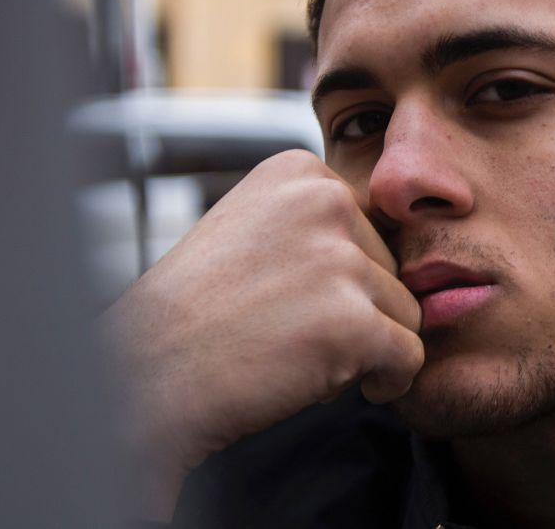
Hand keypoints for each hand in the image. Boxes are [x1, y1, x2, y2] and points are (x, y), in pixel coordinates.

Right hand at [99, 150, 422, 518]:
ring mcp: (340, 260)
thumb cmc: (198, 311)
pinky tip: (331, 384)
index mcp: (301, 170)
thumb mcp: (256, 227)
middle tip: (287, 329)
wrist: (146, 374)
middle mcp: (325, 201)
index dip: (336, 275)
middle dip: (355, 309)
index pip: (370, 228)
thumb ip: (322, 223)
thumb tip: (406, 248)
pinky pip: (409, 357)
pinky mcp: (353, 321)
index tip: (284, 293)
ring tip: (298, 352)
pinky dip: (385, 381)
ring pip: (406, 312)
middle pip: (393, 268)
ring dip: (366, 345)